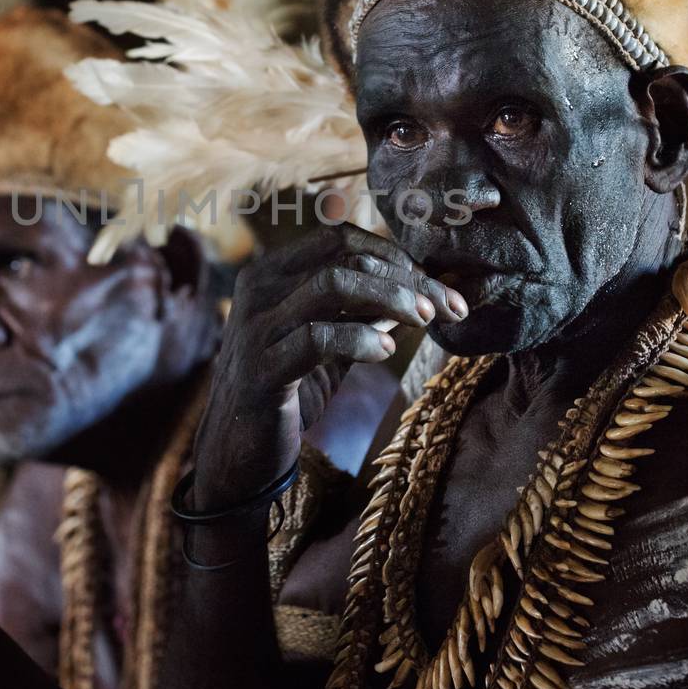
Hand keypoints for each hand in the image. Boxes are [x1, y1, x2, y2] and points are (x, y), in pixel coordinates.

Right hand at [192, 223, 465, 511]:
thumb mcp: (330, 340)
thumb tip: (427, 289)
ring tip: (426, 320)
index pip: (340, 238)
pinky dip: (361, 339)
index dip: (394, 255)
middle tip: (450, 306)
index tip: (436, 285)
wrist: (237, 450)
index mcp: (270, 272)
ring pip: (333, 285)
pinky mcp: (260, 370)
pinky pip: (317, 338)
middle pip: (345, 259)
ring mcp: (255, 327)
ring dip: (391, 298)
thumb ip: (363, 311)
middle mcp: (258, 289)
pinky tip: (387, 352)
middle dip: (407, 279)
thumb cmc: (289, 389)